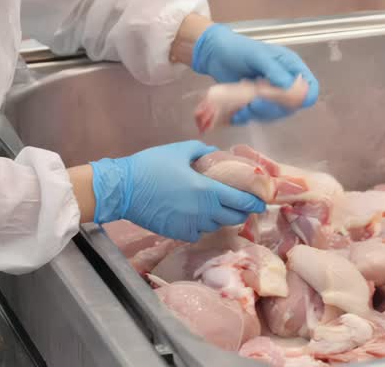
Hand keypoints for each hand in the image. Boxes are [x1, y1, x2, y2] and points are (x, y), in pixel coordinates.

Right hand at [90, 141, 265, 241]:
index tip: (261, 200)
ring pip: (216, 225)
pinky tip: (198, 214)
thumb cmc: (151, 166)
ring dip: (221, 217)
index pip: (241, 201)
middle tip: (243, 203)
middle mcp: (202, 211)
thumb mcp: (179, 151)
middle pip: (233, 217)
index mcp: (206, 190)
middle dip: (242, 211)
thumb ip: (202, 151)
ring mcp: (190, 225)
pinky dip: (203, 224)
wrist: (123, 189)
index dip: (254, 201)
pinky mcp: (178, 233)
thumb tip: (216, 153)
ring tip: (219, 206)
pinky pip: (199, 231)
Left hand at [191, 24, 320, 124]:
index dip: (304, 98)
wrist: (215, 54)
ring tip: (243, 108)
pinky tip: (238, 113)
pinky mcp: (257, 102)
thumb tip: (289, 87)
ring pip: (275, 113)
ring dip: (260, 114)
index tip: (288, 103)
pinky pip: (260, 116)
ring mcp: (270, 94)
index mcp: (290, 67)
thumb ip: (274, 69)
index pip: (310, 87)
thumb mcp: (257, 55)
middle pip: (292, 106)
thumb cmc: (238, 48)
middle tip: (255, 104)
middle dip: (273, 108)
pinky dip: (249, 117)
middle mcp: (284, 82)